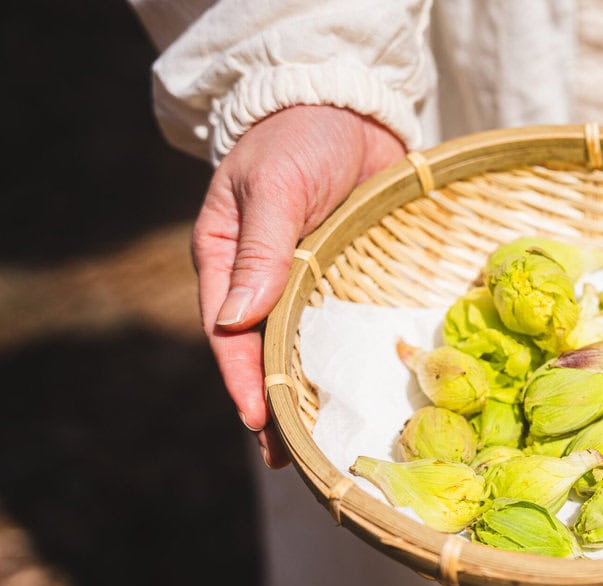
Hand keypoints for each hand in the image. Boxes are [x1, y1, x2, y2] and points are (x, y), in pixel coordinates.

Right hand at [193, 105, 406, 467]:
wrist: (347, 106)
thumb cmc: (298, 138)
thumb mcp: (274, 187)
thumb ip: (260, 250)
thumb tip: (236, 321)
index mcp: (229, 263)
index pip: (230, 336)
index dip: (245, 382)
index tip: (259, 425)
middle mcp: (266, 284)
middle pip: (269, 357)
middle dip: (281, 409)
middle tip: (303, 462)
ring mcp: (311, 285)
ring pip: (310, 352)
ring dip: (319, 397)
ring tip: (336, 446)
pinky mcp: (351, 281)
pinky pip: (350, 330)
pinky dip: (355, 364)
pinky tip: (373, 396)